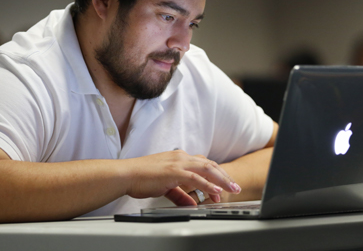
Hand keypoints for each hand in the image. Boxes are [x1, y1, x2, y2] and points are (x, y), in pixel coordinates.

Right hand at [123, 150, 240, 205]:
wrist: (127, 174)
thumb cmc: (141, 178)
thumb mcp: (165, 187)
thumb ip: (180, 195)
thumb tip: (191, 204)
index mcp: (178, 158)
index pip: (203, 164)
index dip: (216, 175)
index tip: (224, 186)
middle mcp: (181, 157)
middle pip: (209, 164)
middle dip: (224, 176)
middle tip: (235, 187)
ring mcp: (178, 163)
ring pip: (207, 169)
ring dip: (222, 180)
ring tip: (232, 189)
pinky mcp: (174, 171)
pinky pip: (196, 178)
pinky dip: (208, 184)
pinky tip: (216, 191)